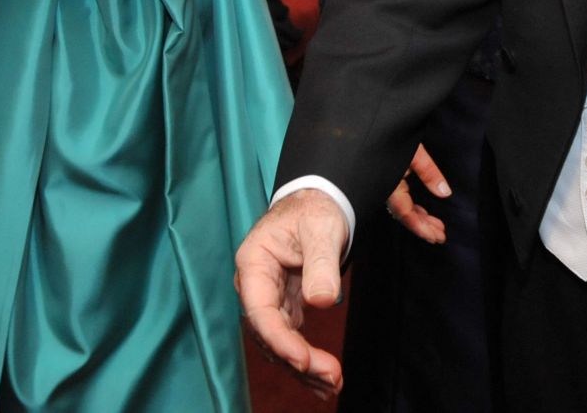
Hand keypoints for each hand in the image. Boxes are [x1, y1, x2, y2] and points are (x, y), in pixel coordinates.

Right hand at [234, 189, 346, 397]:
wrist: (318, 203)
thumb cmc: (316, 210)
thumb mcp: (322, 229)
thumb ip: (321, 264)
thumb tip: (321, 301)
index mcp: (254, 262)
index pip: (259, 309)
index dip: (280, 339)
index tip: (304, 360)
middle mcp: (254, 285)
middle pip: (267, 333)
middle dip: (297, 360)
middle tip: (332, 377)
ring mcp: (267, 298)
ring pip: (277, 342)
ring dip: (302, 367)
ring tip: (333, 384)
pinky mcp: (283, 306)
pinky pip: (289, 338)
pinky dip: (305, 359)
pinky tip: (323, 378)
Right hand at [386, 144, 450, 243]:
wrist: (378, 122)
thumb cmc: (392, 134)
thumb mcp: (415, 152)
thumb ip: (429, 173)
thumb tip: (444, 193)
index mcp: (390, 184)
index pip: (405, 213)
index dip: (421, 227)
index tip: (436, 237)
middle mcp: (386, 187)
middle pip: (404, 214)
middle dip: (423, 227)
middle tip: (440, 236)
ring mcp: (386, 184)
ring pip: (403, 208)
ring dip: (420, 218)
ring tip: (437, 227)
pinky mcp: (388, 179)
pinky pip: (400, 199)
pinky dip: (413, 208)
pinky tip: (423, 212)